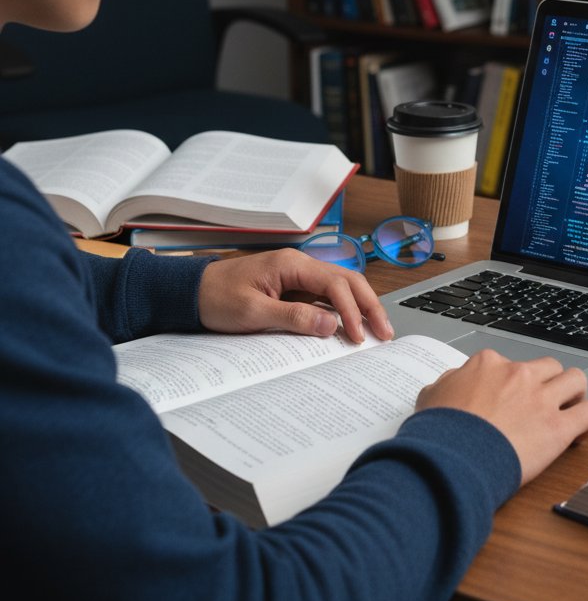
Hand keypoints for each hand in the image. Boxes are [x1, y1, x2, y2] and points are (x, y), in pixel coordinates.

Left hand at [197, 249, 391, 342]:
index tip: (358, 336)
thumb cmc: (214, 297)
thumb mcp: (252, 312)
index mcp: (292, 264)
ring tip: (375, 330)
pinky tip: (350, 325)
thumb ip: (293, 318)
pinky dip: (342, 310)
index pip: (335, 284)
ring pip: (340, 287)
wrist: (188, 292)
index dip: (352, 311)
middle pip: (347, 281)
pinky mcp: (292, 287)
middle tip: (384, 332)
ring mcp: (297, 275)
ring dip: (360, 307)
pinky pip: (325, 296)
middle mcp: (299, 265)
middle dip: (369, 306)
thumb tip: (330, 325)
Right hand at [416, 350, 587, 485]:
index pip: (510, 364)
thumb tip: (451, 383)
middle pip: (548, 367)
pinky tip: (582, 431)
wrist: (452, 458)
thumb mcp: (431, 397)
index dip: (512, 383)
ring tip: (570, 410)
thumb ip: (446, 385)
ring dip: (575, 394)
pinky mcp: (557, 427)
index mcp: (489, 364)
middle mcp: (518, 375)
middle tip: (543, 403)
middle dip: (549, 383)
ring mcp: (541, 399)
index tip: (509, 399)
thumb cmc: (440, 432)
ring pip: (576, 380)